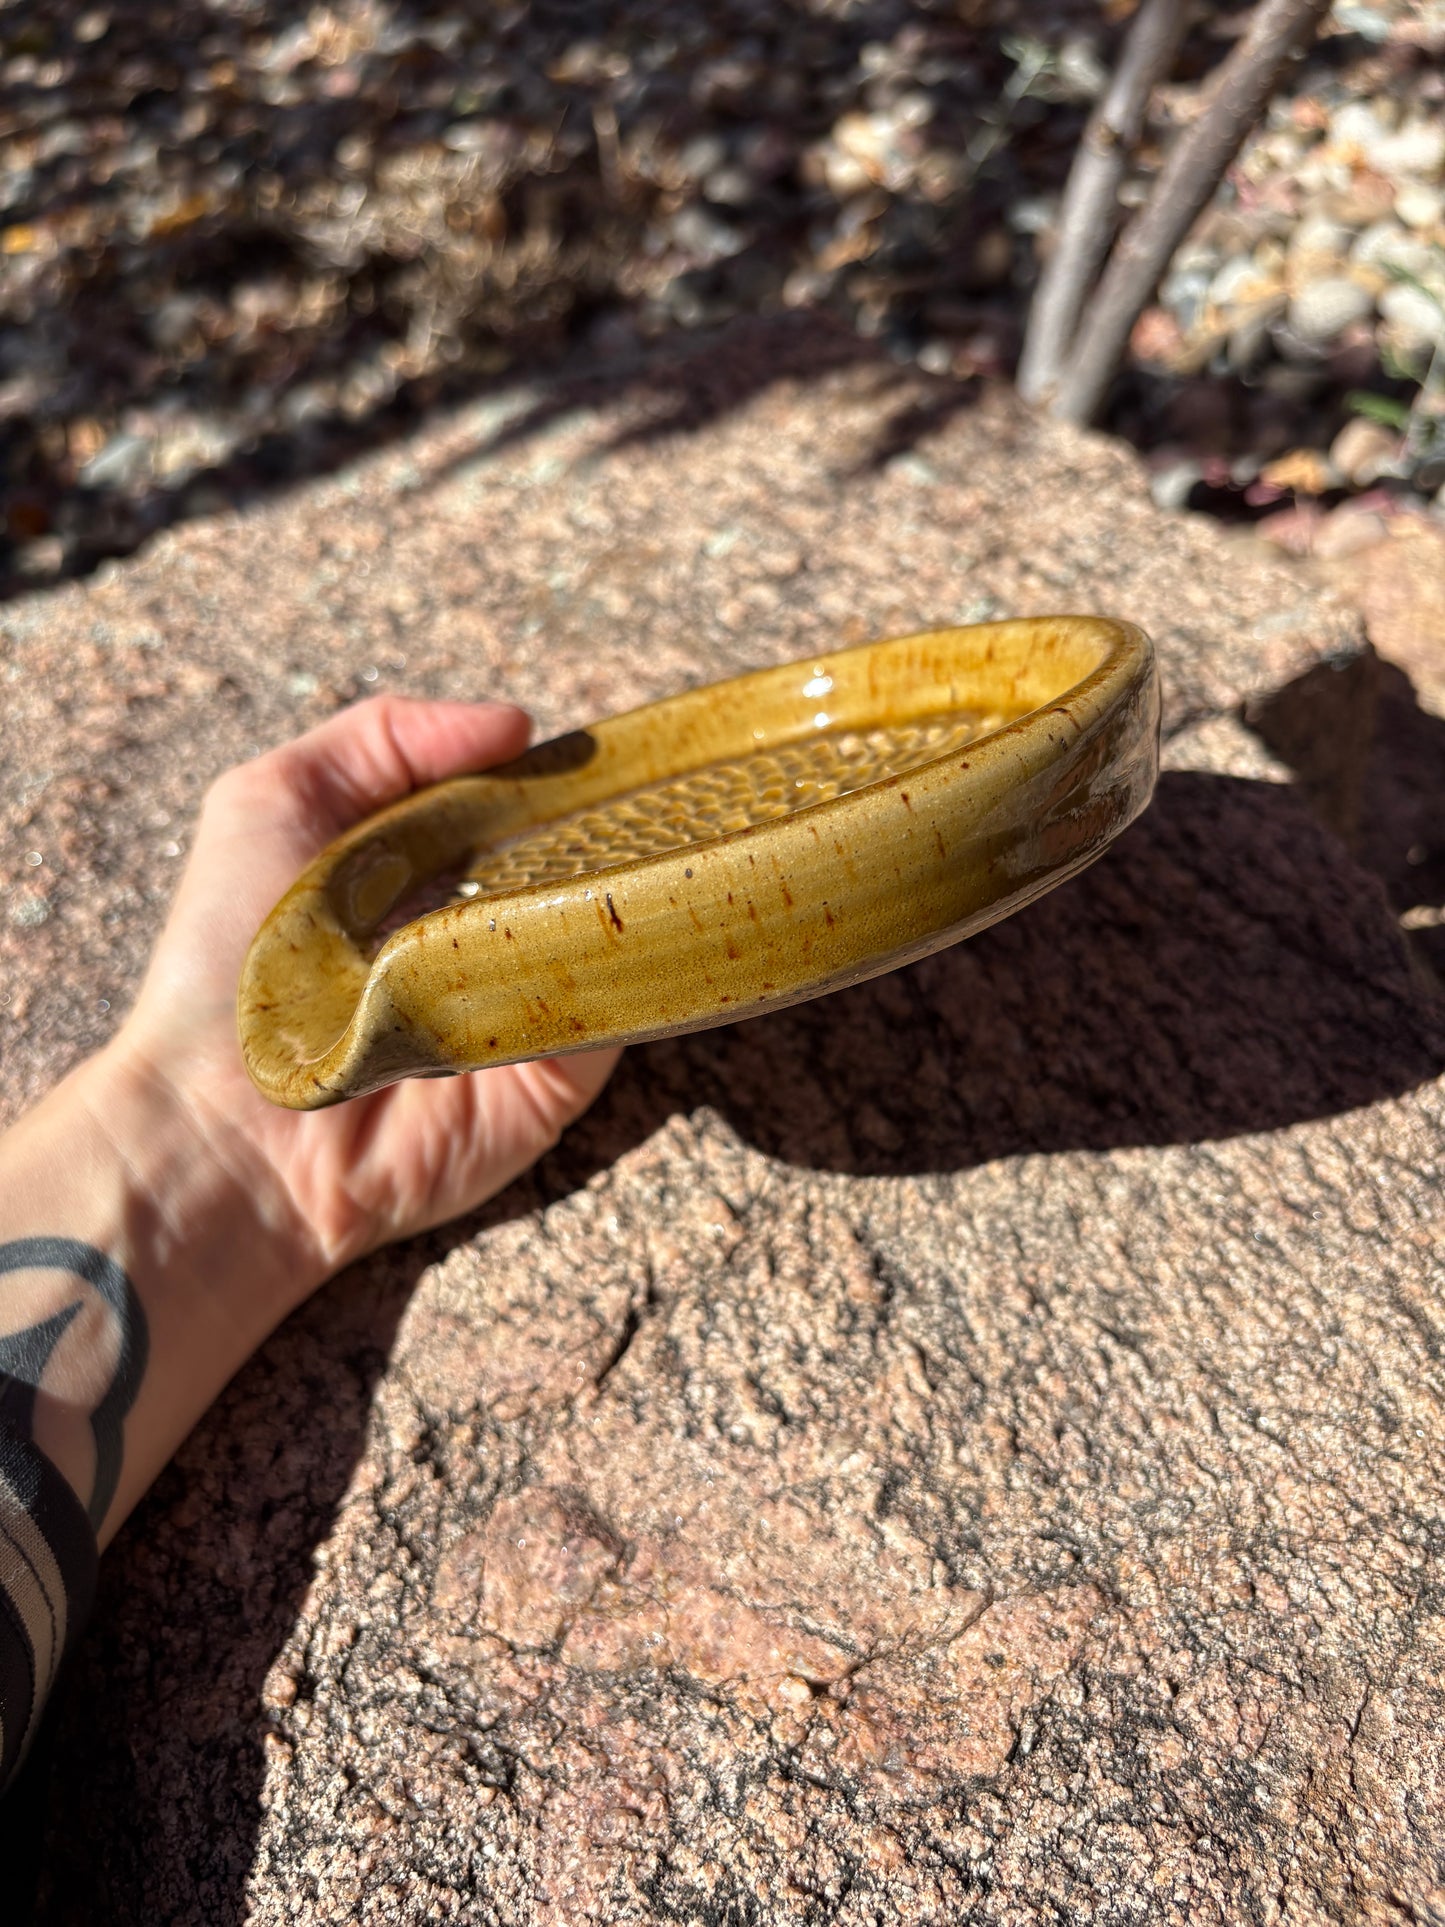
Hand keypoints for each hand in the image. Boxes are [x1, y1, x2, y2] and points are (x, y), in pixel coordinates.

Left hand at [117, 695, 621, 1287]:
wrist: (221, 1128)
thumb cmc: (225, 962)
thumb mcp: (270, 802)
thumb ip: (381, 739)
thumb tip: (518, 725)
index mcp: (436, 874)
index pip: (532, 809)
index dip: (569, 774)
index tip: (605, 746)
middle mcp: (490, 938)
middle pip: (591, 868)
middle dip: (621, 830)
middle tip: (650, 796)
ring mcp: (529, 1009)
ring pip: (619, 939)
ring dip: (632, 898)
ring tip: (647, 856)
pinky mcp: (555, 1084)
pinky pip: (619, 1019)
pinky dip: (630, 978)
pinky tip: (625, 932)